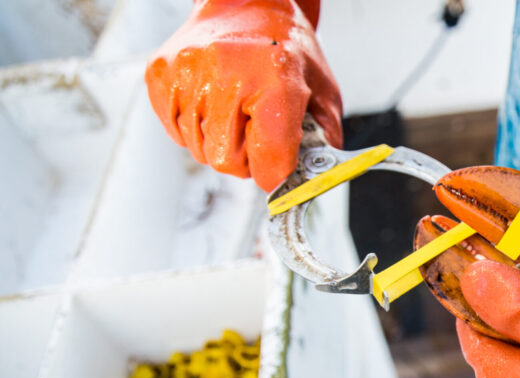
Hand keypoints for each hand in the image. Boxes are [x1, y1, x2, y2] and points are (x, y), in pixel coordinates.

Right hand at [145, 0, 341, 190]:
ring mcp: (187, 71)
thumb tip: (311, 184)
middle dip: (245, 160)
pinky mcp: (160, 73)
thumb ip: (323, 142)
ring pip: (198, 150)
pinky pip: (175, 131)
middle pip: (226, 161)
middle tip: (256, 134)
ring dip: (219, 143)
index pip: (269, 158)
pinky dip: (194, 129)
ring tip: (234, 110)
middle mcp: (226, 74)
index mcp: (275, 80)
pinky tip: (212, 103)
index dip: (275, 175)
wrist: (248, 6)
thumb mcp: (321, 93)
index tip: (277, 173)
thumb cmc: (285, 50)